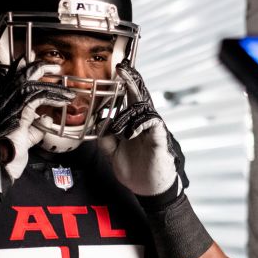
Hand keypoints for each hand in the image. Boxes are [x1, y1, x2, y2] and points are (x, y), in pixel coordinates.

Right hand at [0, 61, 74, 184]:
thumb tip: (47, 120)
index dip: (23, 70)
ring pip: (30, 86)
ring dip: (52, 87)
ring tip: (67, 91)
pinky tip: (62, 101)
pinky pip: (36, 99)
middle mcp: (2, 105)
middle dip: (38, 68)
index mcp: (3, 108)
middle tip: (54, 67)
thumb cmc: (6, 157)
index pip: (12, 83)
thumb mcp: (25, 140)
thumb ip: (35, 128)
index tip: (35, 62)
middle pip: (19, 78)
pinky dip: (52, 98)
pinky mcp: (16, 115)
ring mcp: (7, 109)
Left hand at [99, 62, 187, 200]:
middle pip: (139, 97)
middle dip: (131, 81)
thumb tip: (99, 125)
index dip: (125, 84)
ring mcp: (151, 130)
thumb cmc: (135, 170)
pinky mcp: (158, 138)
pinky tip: (130, 133)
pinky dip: (139, 124)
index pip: (128, 100)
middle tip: (123, 69)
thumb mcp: (112, 153)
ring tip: (118, 130)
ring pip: (144, 108)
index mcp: (132, 124)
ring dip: (127, 114)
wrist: (148, 189)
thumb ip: (105, 138)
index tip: (118, 69)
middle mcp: (143, 123)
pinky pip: (152, 123)